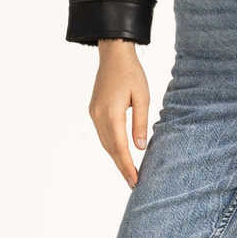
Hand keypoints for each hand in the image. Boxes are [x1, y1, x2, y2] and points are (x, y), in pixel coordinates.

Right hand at [88, 39, 149, 189]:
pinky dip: (111, 145)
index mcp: (112, 113)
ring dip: (116, 157)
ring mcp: (94, 113)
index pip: (120, 147)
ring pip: (105, 142)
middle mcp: (99, 116)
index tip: (135, 181)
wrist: (114, 54)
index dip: (127, 166)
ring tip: (129, 172)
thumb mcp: (143, 97)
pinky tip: (121, 151)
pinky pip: (102, 133)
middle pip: (110, 148)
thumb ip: (141, 122)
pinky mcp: (93, 110)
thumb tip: (139, 147)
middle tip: (134, 183)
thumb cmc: (132, 73)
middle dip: (122, 167)